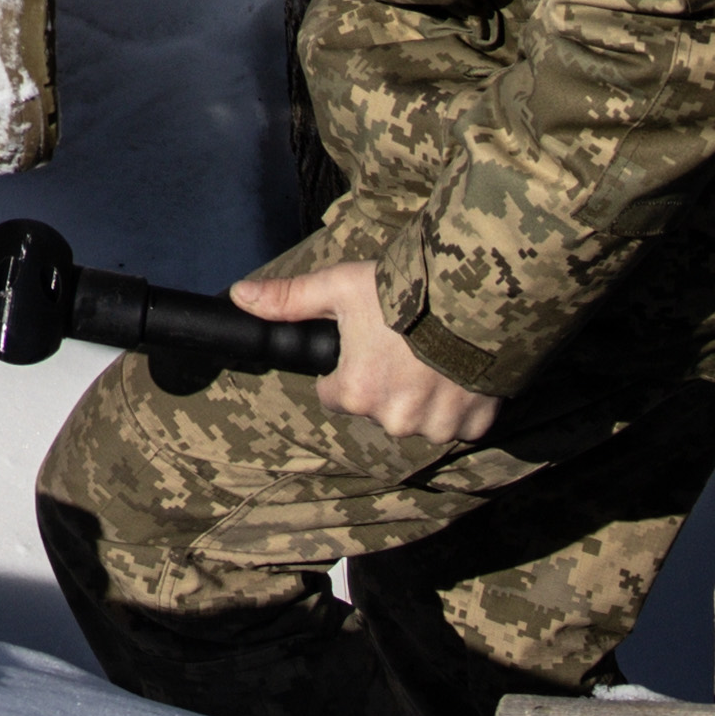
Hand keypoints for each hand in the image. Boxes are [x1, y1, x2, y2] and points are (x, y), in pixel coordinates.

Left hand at [231, 260, 495, 447]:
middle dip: (387, 382)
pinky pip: (458, 423)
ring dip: (423, 395)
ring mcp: (435, 427)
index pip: (335, 394)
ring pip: (418, 417)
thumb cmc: (402, 293)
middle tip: (403, 344)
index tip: (366, 344)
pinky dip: (458, 404)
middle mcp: (393, 419)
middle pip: (378, 406)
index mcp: (355, 392)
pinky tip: (458, 370)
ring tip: (433, 355)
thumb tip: (239, 297)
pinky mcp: (474, 426)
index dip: (347, 367)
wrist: (475, 296)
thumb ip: (289, 299)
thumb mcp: (340, 288)